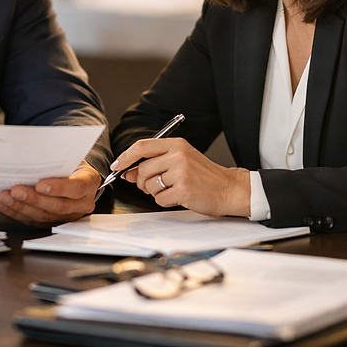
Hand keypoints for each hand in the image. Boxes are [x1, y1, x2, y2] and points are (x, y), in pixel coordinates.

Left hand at [0, 161, 100, 226]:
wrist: (76, 175)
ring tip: (5, 197)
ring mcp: (67, 215)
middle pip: (58, 205)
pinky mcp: (53, 221)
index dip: (58, 188)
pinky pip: (33, 220)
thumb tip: (32, 151)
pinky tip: (4, 205)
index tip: (40, 185)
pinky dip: (16, 212)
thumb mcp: (70, 155)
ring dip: (21, 207)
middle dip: (34, 199)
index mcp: (89, 183)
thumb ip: (57, 156)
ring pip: (44, 216)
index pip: (76, 188)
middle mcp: (81, 203)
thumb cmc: (71, 163)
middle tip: (16, 190)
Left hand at [113, 138, 250, 216]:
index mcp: (177, 144)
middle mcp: (178, 155)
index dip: (125, 157)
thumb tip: (129, 172)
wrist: (229, 189)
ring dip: (156, 192)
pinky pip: (160, 199)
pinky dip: (165, 201)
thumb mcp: (181, 160)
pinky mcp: (184, 190)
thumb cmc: (205, 176)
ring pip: (149, 185)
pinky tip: (179, 197)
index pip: (142, 146)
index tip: (117, 166)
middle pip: (143, 170)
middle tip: (154, 186)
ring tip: (172, 190)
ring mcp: (181, 173)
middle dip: (142, 182)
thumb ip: (156, 162)